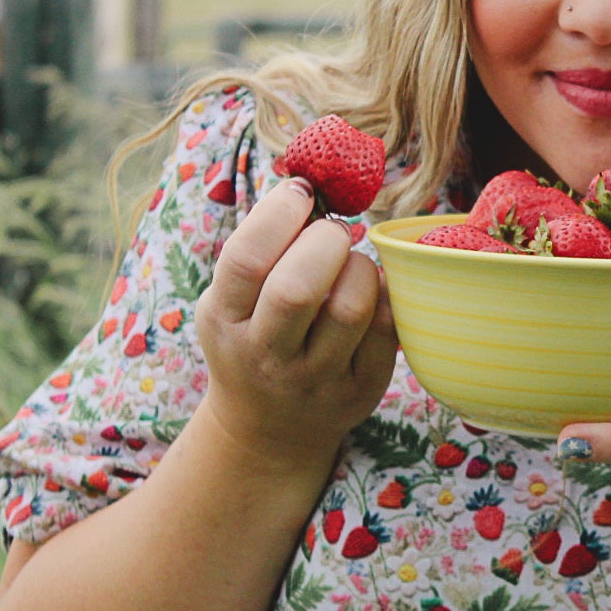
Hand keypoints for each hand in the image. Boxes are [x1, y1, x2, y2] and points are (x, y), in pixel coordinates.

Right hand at [193, 178, 399, 467]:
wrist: (268, 429)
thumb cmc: (253, 336)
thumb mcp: (230, 301)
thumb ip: (259, 250)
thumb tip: (311, 181)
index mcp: (223, 320)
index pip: (245, 258)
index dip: (279, 212)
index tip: (301, 193)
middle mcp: (264, 354)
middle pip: (298, 287)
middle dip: (325, 240)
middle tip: (332, 233)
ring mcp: (313, 379)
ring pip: (351, 306)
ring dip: (361, 267)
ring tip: (351, 265)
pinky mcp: (358, 390)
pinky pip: (387, 329)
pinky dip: (387, 295)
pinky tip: (372, 292)